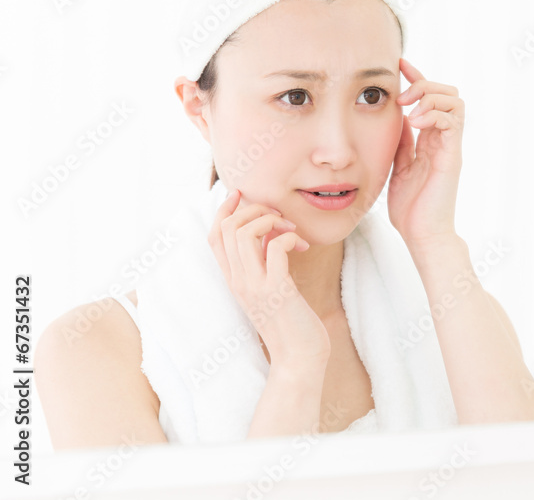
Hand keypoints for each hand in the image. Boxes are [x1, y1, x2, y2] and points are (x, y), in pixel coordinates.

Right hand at [207, 189, 330, 369]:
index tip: (241, 194)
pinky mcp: (277, 292)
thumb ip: (263, 262)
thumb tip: (269, 232)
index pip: (214, 236)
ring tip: (291, 231)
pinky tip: (300, 247)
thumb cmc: (291, 322)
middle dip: (254, 209)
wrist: (299, 359)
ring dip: (270, 221)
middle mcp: (238, 282)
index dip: (224, 210)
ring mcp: (255, 287)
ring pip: (244, 233)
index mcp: (233, 280)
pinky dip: (288, 238)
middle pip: (227, 228)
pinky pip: (274, 248)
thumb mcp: (271, 287)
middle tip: (279, 218)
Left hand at [388, 57, 464, 247]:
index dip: (417, 78)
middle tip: (402, 95)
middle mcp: (444, 140)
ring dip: (431, 96)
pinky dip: (434, 114)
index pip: (430, 99)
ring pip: (455, 103)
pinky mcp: (452, 157)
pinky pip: (453, 123)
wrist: (422, 236)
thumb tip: (397, 118)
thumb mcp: (398, 167)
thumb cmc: (411, 209)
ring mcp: (450, 148)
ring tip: (410, 108)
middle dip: (426, 84)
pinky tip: (415, 122)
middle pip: (449, 94)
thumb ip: (401, 143)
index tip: (399, 64)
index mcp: (431, 141)